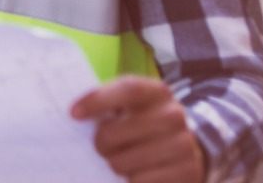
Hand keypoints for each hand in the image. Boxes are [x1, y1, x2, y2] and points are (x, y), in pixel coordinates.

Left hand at [71, 76, 204, 181]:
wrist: (187, 148)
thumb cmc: (142, 124)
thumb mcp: (129, 107)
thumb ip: (106, 105)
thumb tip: (74, 114)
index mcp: (156, 92)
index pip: (128, 89)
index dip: (97, 100)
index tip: (74, 114)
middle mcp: (174, 116)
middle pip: (114, 131)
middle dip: (99, 143)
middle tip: (101, 147)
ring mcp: (184, 145)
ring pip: (123, 162)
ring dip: (114, 165)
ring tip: (121, 161)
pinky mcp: (188, 173)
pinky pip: (140, 182)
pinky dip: (131, 182)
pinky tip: (135, 175)